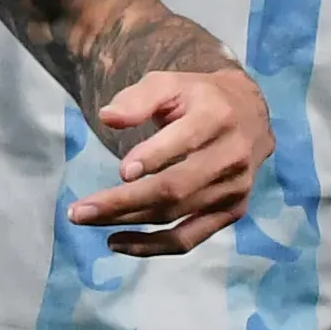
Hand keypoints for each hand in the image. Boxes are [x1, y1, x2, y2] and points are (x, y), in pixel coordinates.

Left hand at [68, 65, 273, 252]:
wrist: (251, 115)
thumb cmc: (198, 97)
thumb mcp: (169, 83)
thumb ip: (138, 98)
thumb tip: (108, 118)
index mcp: (217, 118)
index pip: (185, 141)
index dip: (154, 157)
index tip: (122, 171)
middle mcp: (231, 157)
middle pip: (175, 188)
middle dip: (124, 202)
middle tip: (79, 211)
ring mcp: (234, 190)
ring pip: (176, 214)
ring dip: (128, 222)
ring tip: (86, 219)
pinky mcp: (231, 212)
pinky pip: (189, 238)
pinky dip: (153, 246)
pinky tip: (117, 242)